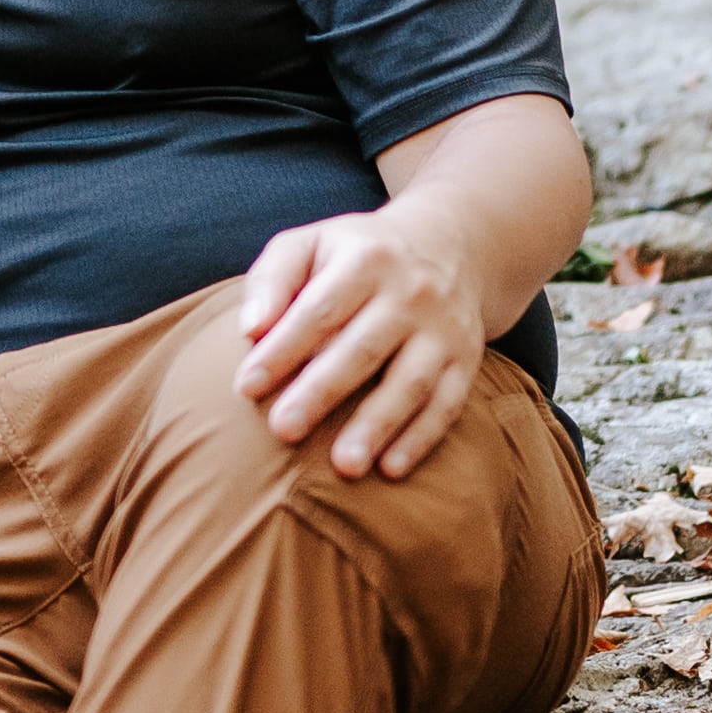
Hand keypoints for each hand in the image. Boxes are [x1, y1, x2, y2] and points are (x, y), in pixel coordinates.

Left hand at [236, 203, 491, 478]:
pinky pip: (447, 403)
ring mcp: (444, 328)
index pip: (319, 310)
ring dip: (377, 426)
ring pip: (410, 382)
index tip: (246, 386)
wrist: (449, 245)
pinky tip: (391, 469)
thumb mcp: (311, 244)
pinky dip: (421, 438)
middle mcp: (411, 292)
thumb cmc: (356, 253)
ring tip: (343, 467)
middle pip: (362, 349)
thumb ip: (273, 279)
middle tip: (283, 430)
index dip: (283, 349)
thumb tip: (249, 328)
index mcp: (366, 259)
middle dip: (321, 391)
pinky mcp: (465, 360)